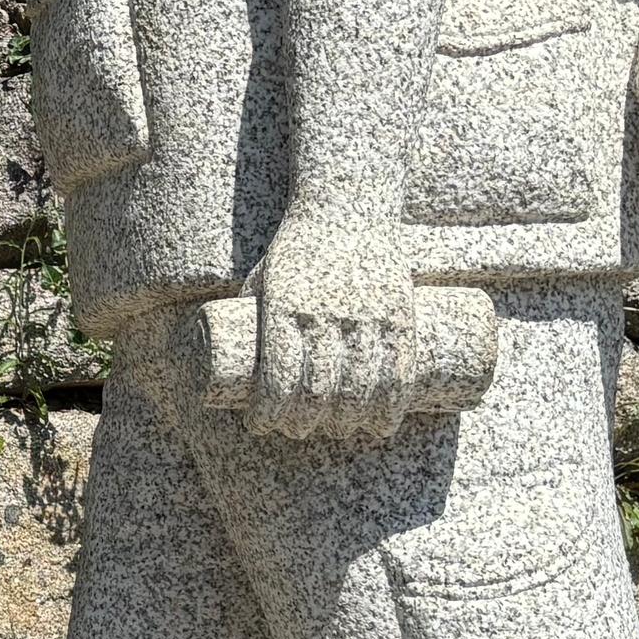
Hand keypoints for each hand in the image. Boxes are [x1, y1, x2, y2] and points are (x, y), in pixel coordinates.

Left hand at [249, 209, 418, 442]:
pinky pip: (400, 370)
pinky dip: (392, 405)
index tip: (263, 427)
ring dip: (348, 422)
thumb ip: (255, 320)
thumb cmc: (296, 247)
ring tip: (338, 431)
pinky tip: (382, 426)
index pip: (278, 378)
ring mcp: (367, 315)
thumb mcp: (263, 278)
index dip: (270, 413)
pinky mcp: (400, 313)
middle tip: (298, 433)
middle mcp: (327, 315)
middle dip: (306, 424)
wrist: (347, 205)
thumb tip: (237, 368)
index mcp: (286, 309)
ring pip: (361, 388)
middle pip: (319, 391)